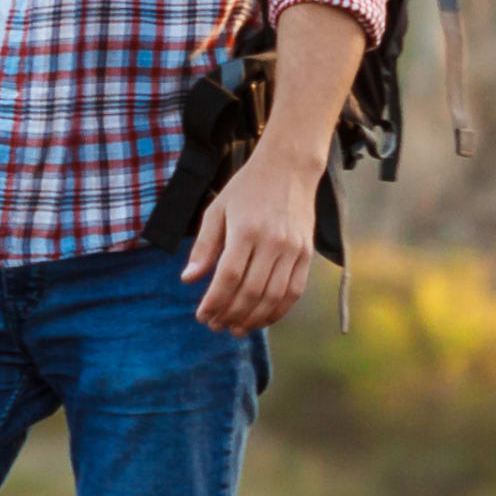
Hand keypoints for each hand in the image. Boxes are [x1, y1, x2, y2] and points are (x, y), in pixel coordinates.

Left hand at [182, 138, 326, 332]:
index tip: (201, 315)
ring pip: (273, 296)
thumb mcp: (217, 210)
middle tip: (216, 326)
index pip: (228, 277)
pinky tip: (262, 319)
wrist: (289, 167)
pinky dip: (278, 310)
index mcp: (246, 229)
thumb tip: (188, 280)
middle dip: (231, 314)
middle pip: (251, 291)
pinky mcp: (307, 253)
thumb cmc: (247, 188)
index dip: (214, 302)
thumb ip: (204, 246)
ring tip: (236, 328)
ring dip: (254, 319)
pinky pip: (294, 291)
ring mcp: (293, 249)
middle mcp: (272, 241)